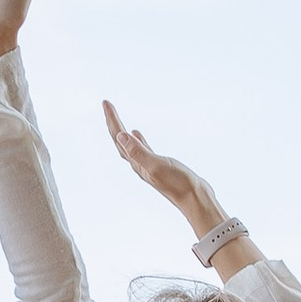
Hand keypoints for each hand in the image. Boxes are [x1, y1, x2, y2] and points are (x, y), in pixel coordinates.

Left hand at [103, 100, 223, 237]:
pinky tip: (137, 133)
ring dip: (122, 131)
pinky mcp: (159, 165)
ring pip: (129, 144)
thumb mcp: (156, 165)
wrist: (195, 199)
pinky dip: (138, 139)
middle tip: (107, 104)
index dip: (112, 120)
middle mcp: (138, 164)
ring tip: (115, 118)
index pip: (119, 137)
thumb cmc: (178, 184)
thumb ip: (138, 152)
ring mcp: (148, 164)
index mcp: (136, 162)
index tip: (106, 102)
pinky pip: (142, 148)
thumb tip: (121, 136)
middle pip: (120, 140)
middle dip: (112, 122)